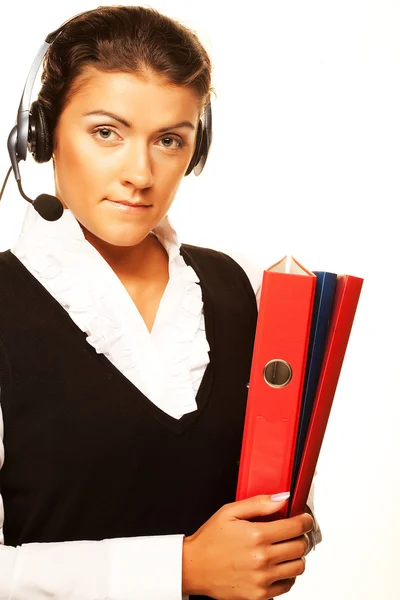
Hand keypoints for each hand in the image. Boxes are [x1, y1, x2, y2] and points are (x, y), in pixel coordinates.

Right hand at [182, 494, 313, 599]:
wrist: (194, 567)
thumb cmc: (210, 539)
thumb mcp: (230, 512)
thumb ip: (259, 503)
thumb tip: (282, 498)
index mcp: (257, 535)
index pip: (296, 527)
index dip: (305, 520)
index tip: (304, 518)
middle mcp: (262, 558)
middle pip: (301, 546)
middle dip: (301, 536)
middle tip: (294, 532)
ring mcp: (262, 578)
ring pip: (298, 567)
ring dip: (296, 556)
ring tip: (286, 549)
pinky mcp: (260, 595)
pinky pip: (288, 585)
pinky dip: (287, 574)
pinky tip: (277, 565)